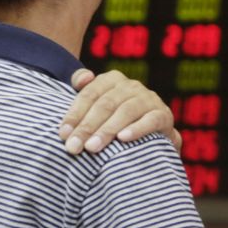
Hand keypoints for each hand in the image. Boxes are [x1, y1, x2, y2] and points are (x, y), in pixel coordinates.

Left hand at [59, 69, 181, 155]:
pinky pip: (150, 120)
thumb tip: (83, 79)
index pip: (89, 94)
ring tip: (92, 148)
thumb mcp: (98, 104)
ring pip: (125, 111)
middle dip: (87, 126)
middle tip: (74, 147)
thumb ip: (84, 89)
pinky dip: (137, 129)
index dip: (74, 114)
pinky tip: (123, 139)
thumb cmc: (115, 120)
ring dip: (107, 130)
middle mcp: (131, 86)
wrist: (153, 137)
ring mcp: (149, 99)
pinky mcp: (164, 115)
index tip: (63, 135)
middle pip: (105, 104)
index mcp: (112, 80)